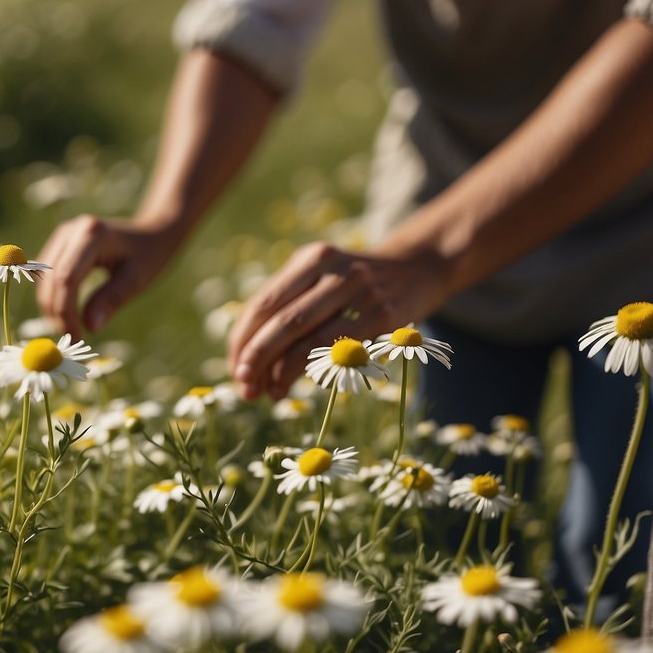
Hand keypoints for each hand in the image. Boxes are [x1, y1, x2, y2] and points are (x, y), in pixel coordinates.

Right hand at [36, 215, 184, 338]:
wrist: (148, 234)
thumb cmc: (147, 256)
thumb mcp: (136, 280)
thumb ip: (111, 300)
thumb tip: (89, 327)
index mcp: (92, 234)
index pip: (67, 278)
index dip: (66, 311)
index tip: (76, 337)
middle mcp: (71, 230)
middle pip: (51, 278)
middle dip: (56, 312)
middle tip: (71, 339)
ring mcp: (62, 235)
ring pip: (44, 279)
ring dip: (51, 307)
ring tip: (69, 330)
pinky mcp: (58, 244)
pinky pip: (47, 276)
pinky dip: (52, 298)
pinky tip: (66, 315)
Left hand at [227, 241, 450, 399]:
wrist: (418, 268)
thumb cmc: (353, 284)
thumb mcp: (320, 278)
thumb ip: (286, 308)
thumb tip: (245, 360)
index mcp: (310, 259)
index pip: (263, 304)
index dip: (242, 341)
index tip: (234, 369)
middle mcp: (334, 269)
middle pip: (281, 322)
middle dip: (256, 359)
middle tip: (244, 386)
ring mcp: (362, 292)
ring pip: (308, 339)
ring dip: (281, 373)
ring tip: (269, 393)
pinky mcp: (385, 317)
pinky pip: (339, 351)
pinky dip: (313, 372)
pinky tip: (299, 384)